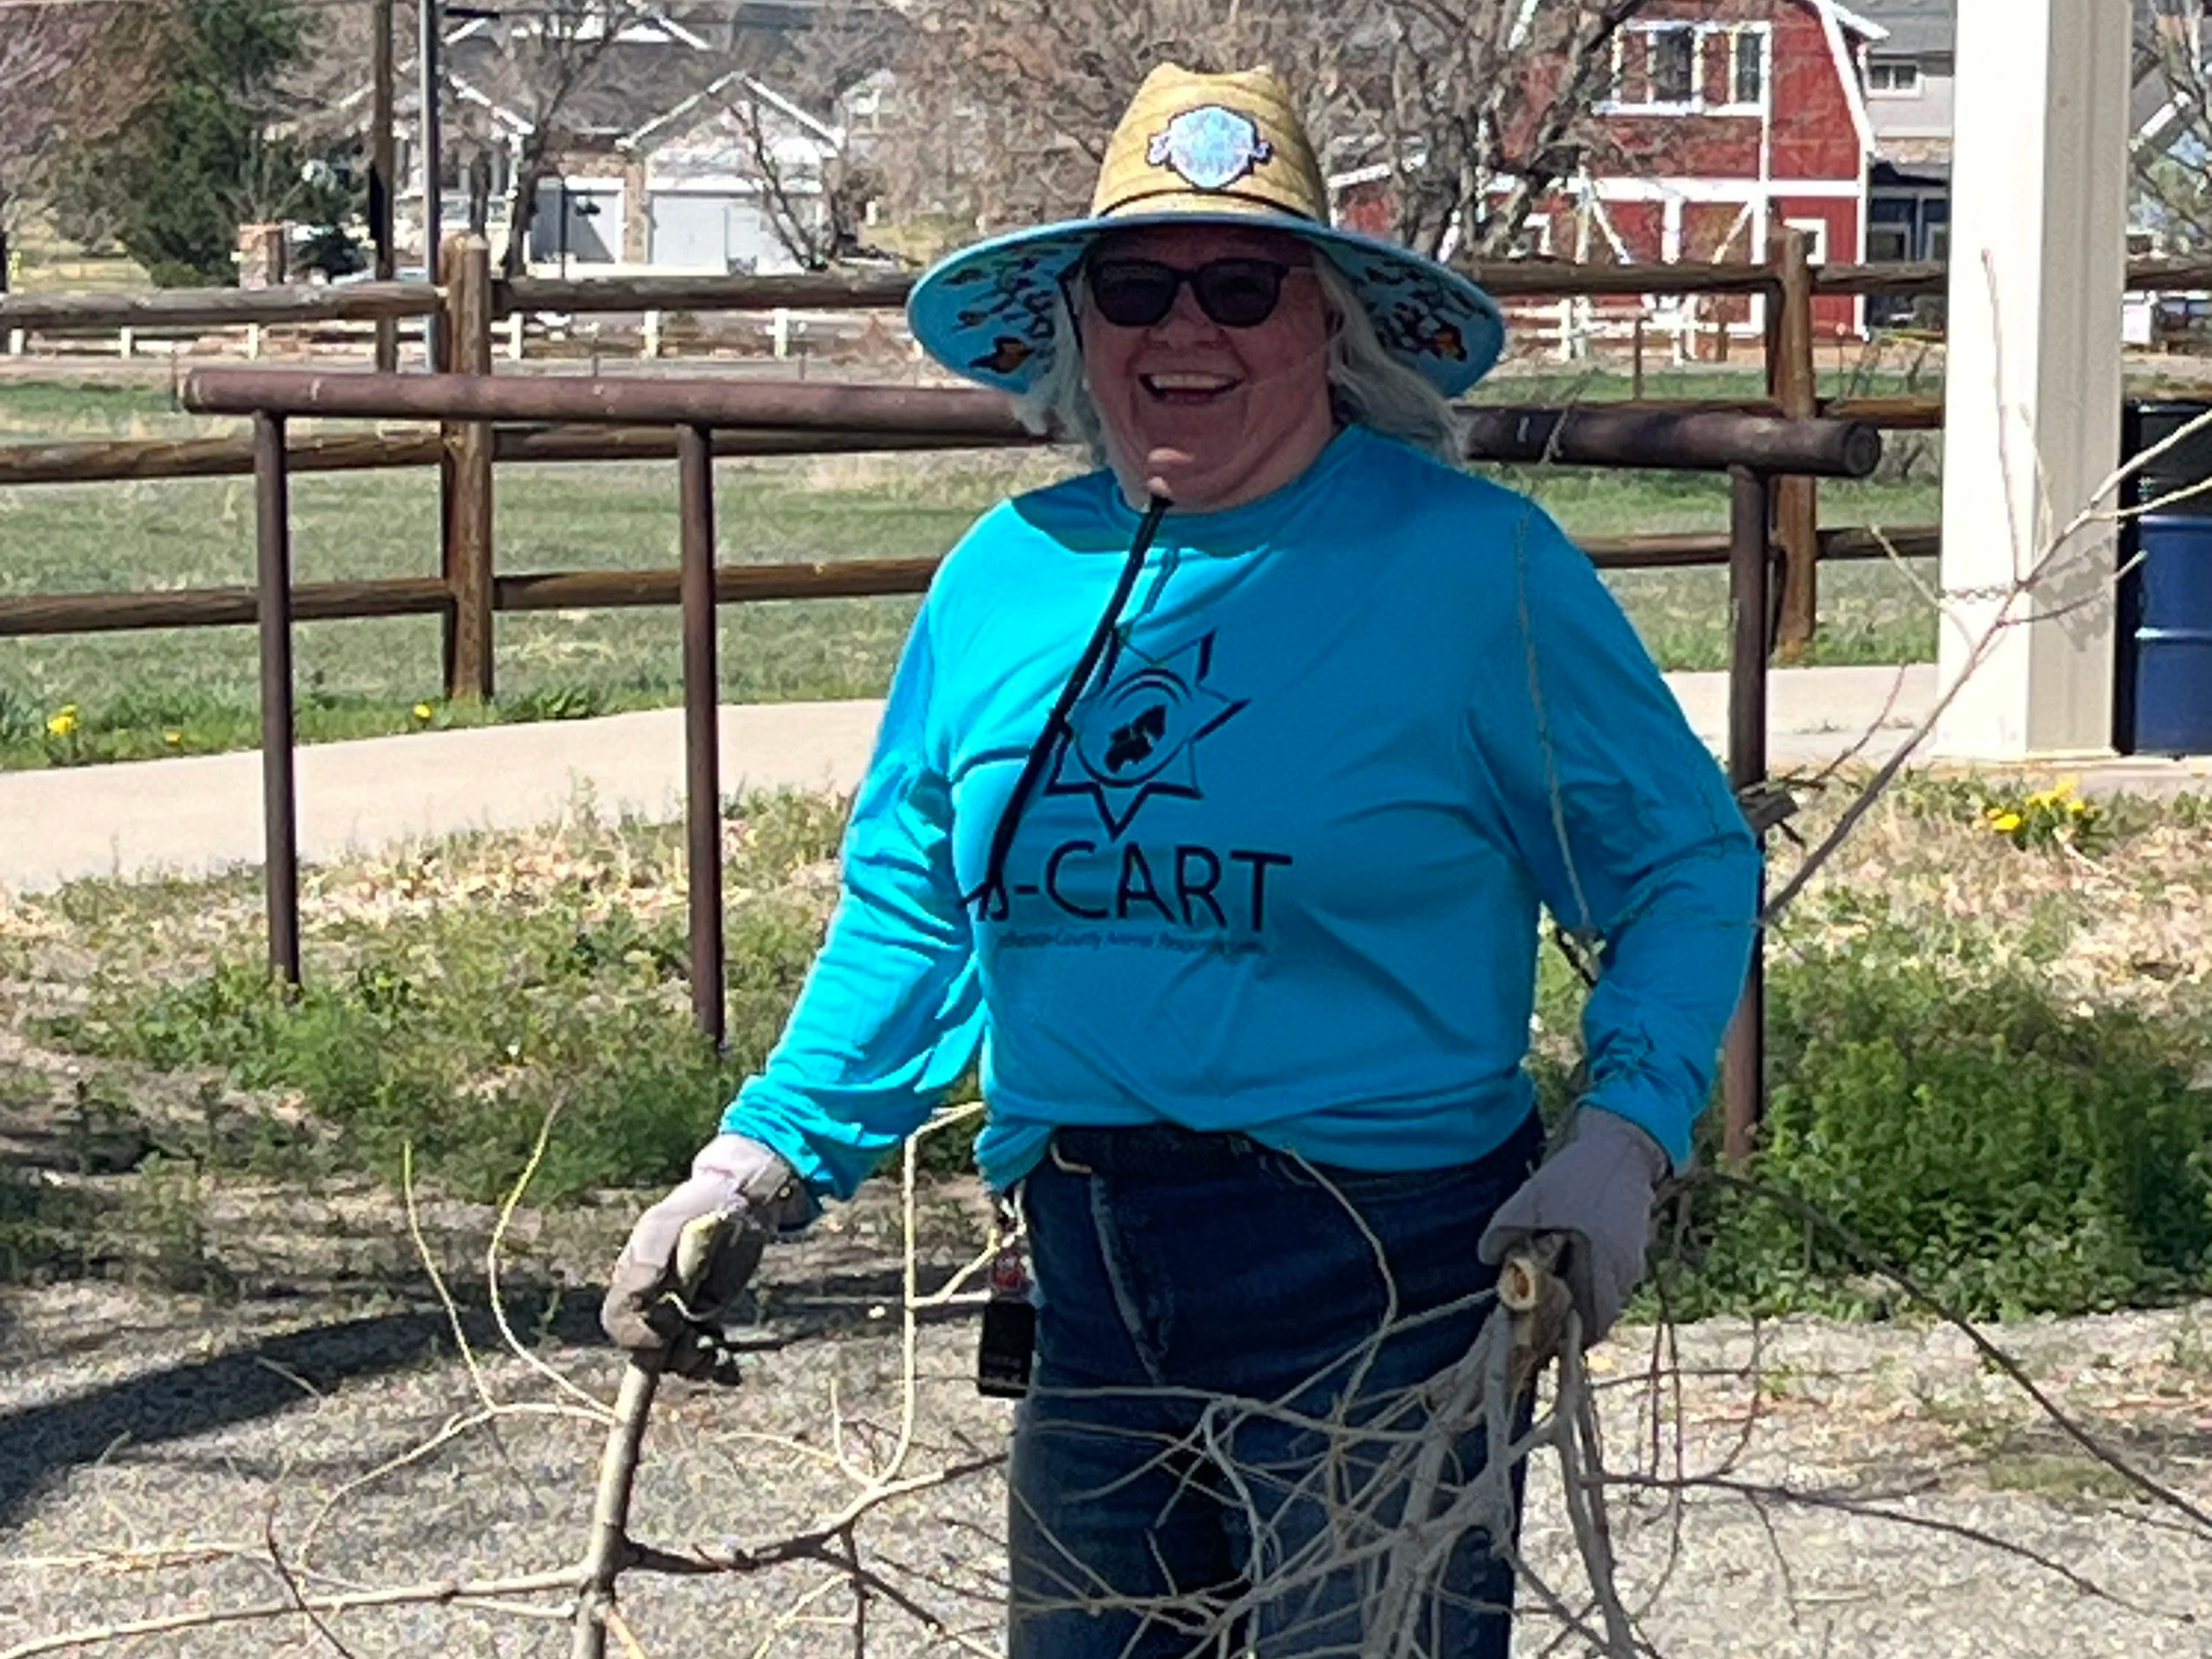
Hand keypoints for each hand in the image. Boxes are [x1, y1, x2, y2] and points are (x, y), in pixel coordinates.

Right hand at [601, 1134, 810, 1382]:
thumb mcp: (671, 1224)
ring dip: (694, 1362)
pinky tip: (729, 1369)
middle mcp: (650, 1300)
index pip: (618, 1321)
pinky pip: (700, 1352)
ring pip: (674, 1356)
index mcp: (633, 1277)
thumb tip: (637, 1297)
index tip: (667, 1335)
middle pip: (645, 1348)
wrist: (739, 1203)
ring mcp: (677, 1311)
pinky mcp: (703, 1318)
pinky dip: (713, 1365)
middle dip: (670, 1355)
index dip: (636, 1337)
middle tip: (701, 1343)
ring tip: (718, 1352)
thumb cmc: (700, 1207)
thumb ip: (650, 1257)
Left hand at [1478, 1109, 1668, 1343]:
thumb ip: (1502, 1234)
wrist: (1620, 1142)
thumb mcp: (1530, 1201)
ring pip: (1602, 1290)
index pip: (1593, 1325)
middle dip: (1567, 1310)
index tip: (1538, 1331)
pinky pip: (1609, 1270)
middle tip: (1534, 1301)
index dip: (1566, 1335)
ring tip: (1547, 1271)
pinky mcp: (1633, 1242)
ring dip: (1577, 1287)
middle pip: (1596, 1309)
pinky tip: (1566, 1248)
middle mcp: (1626, 1271)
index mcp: (1605, 1269)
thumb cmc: (1577, 1175)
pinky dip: (1588, 1268)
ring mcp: (1634, 1257)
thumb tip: (1486, 1260)